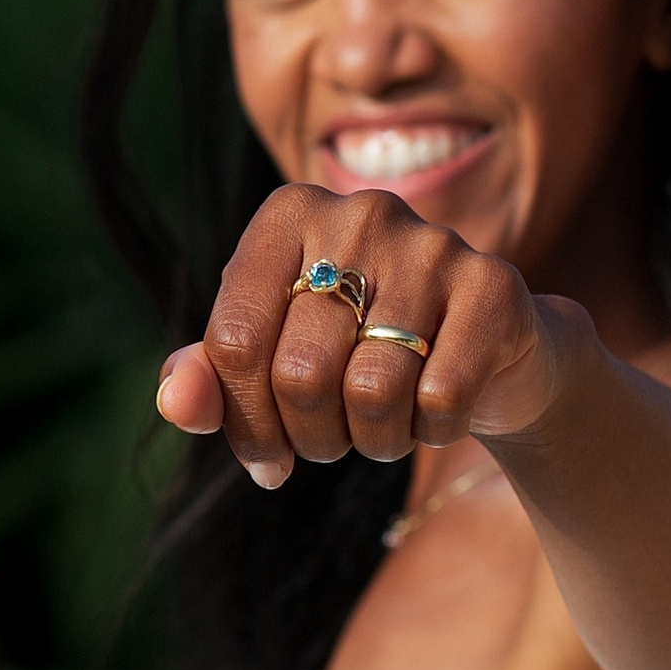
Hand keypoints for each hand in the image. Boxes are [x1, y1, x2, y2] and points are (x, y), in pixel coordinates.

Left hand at [156, 182, 579, 488]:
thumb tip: (176, 406)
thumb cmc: (361, 353)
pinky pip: (441, 399)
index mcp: (289, 215)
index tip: (269, 456)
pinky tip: (441, 412)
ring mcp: (433, 244)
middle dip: (313, 438)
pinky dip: (434, 432)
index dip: (246, 424)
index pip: (232, 344)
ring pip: (372, 392)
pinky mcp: (494, 287)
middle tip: (335, 440)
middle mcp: (360, 213)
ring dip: (375, 441)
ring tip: (387, 426)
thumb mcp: (274, 359)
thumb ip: (212, 377)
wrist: (491, 351)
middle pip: (299, 374)